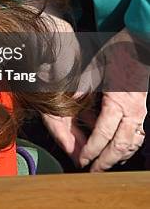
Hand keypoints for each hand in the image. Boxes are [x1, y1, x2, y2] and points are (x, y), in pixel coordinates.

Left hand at [77, 29, 148, 170]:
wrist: (142, 43)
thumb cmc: (117, 51)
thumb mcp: (95, 65)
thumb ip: (83, 84)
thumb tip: (71, 99)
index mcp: (118, 102)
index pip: (104, 133)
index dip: (92, 149)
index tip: (82, 159)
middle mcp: (132, 111)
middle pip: (120, 145)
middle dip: (105, 161)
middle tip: (92, 172)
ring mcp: (140, 112)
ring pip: (132, 143)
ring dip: (118, 158)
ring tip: (104, 167)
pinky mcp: (143, 109)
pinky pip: (137, 135)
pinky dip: (128, 147)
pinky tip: (119, 153)